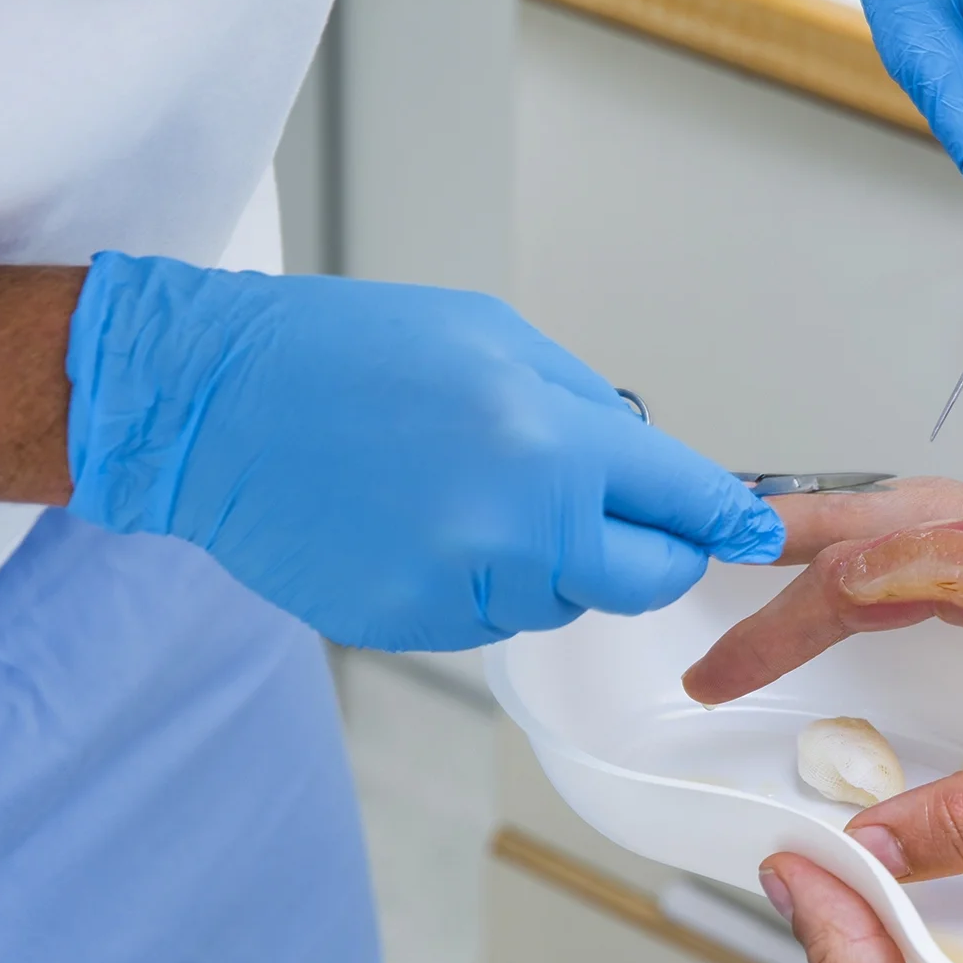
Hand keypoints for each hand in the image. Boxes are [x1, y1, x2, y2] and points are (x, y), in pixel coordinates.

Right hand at [63, 253, 782, 651]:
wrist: (210, 407)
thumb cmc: (343, 352)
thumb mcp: (492, 337)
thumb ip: (583, 407)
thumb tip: (645, 462)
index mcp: (548, 442)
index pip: (682, 500)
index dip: (725, 516)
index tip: (752, 527)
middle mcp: (515, 529)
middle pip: (644, 579)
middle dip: (654, 553)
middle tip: (630, 519)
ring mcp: (459, 588)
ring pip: (563, 598)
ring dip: (555, 562)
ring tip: (475, 490)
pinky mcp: (412, 624)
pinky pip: (491, 615)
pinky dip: (485, 580)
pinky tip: (427, 522)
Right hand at [687, 479, 962, 879]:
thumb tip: (881, 842)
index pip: (858, 577)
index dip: (771, 627)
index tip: (719, 673)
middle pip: (880, 513)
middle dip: (787, 543)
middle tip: (716, 564)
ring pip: (931, 514)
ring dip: (853, 539)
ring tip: (795, 569)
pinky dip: (914, 550)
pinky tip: (919, 590)